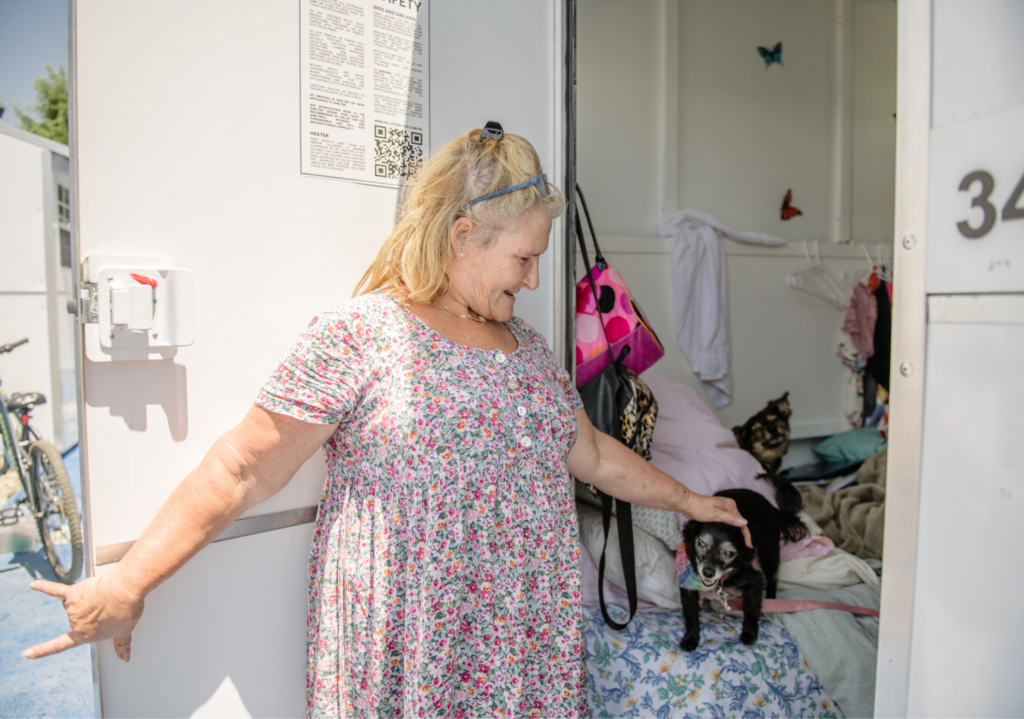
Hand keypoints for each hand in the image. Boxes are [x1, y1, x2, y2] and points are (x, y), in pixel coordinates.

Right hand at [23, 574, 143, 661]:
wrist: (124, 591)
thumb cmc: (126, 610)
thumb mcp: (124, 632)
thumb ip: (121, 645)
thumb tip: (125, 658)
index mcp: (84, 635)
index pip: (59, 645)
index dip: (42, 651)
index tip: (27, 654)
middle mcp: (75, 623)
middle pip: (78, 616)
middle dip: (91, 610)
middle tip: (108, 605)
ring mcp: (72, 608)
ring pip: (75, 602)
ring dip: (87, 597)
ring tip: (103, 595)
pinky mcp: (73, 593)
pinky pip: (55, 590)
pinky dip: (44, 587)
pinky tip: (33, 585)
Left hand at [679, 492, 752, 547]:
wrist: (686, 504)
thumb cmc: (699, 508)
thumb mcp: (715, 514)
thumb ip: (730, 518)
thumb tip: (745, 522)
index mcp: (730, 505)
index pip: (742, 522)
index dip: (746, 534)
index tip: (748, 545)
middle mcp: (729, 507)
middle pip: (738, 523)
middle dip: (743, 534)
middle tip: (746, 547)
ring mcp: (723, 510)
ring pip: (733, 524)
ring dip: (737, 533)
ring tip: (741, 545)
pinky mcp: (717, 514)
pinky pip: (726, 524)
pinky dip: (730, 531)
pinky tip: (731, 538)